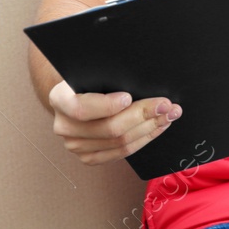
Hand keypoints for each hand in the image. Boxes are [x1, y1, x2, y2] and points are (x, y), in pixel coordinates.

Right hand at [48, 80, 181, 165]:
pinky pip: (122, 152)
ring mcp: (76, 145)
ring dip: (150, 128)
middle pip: (109, 128)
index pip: (82, 108)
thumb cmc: (90, 80)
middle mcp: (64, 126)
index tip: (129, 97)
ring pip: (119, 142)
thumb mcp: (92, 70)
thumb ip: (108, 73)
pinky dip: (144, 139)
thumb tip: (139, 77)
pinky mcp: (89, 157)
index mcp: (60, 99)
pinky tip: (158, 127)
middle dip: (142, 115)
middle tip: (165, 104)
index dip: (107, 105)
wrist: (78, 97)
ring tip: (168, 114)